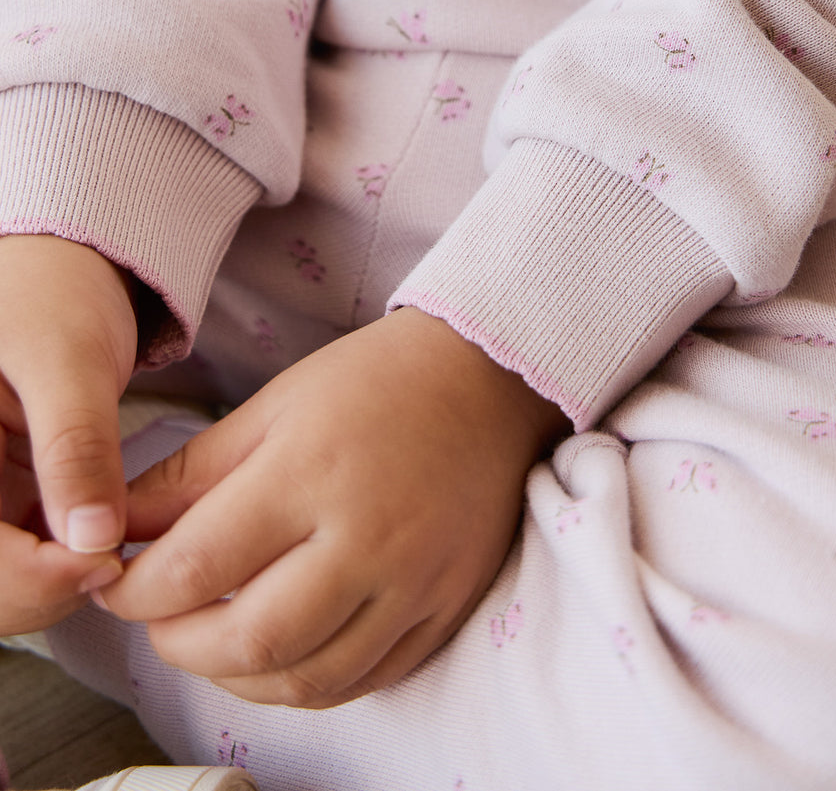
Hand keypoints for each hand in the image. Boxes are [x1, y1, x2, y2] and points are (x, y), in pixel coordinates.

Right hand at [0, 234, 137, 632]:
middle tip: (112, 562)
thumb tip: (94, 542)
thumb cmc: (55, 288)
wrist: (66, 263)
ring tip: (110, 549)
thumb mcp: (68, 356)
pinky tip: (99, 544)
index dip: (27, 576)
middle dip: (39, 589)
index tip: (100, 562)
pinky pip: (17, 557)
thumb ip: (77, 444)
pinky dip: (57, 565)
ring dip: (49, 585)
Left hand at [100, 307, 568, 706]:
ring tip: (214, 643)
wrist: (490, 379)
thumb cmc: (378, 381)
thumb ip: (191, 474)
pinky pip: (366, 681)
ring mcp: (414, 583)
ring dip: (239, 679)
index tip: (118, 585)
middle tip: (160, 621)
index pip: (197, 565)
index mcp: (310, 473)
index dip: (138, 591)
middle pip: (248, 641)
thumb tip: (119, 527)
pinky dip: (308, 683)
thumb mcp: (273, 405)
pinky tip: (282, 653)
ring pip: (306, 680)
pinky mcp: (446, 609)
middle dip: (180, 646)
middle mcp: (365, 539)